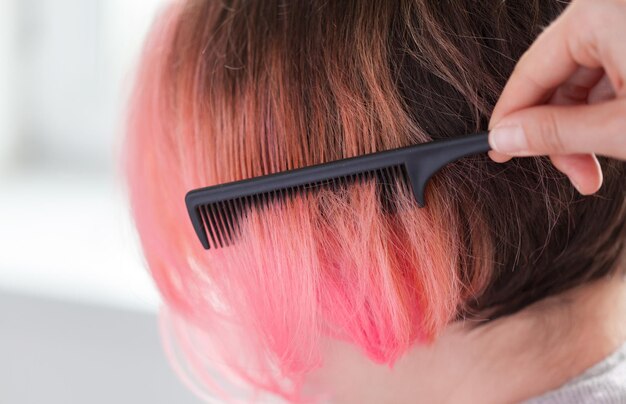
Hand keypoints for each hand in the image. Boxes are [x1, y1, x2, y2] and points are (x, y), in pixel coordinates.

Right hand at [488, 0, 625, 194]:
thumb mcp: (623, 127)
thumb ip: (554, 133)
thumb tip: (503, 138)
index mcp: (598, 13)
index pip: (529, 71)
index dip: (510, 119)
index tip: (498, 151)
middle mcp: (611, 6)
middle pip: (558, 76)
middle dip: (562, 133)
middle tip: (572, 175)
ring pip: (586, 78)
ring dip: (587, 128)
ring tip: (597, 169)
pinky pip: (613, 71)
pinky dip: (610, 109)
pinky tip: (614, 140)